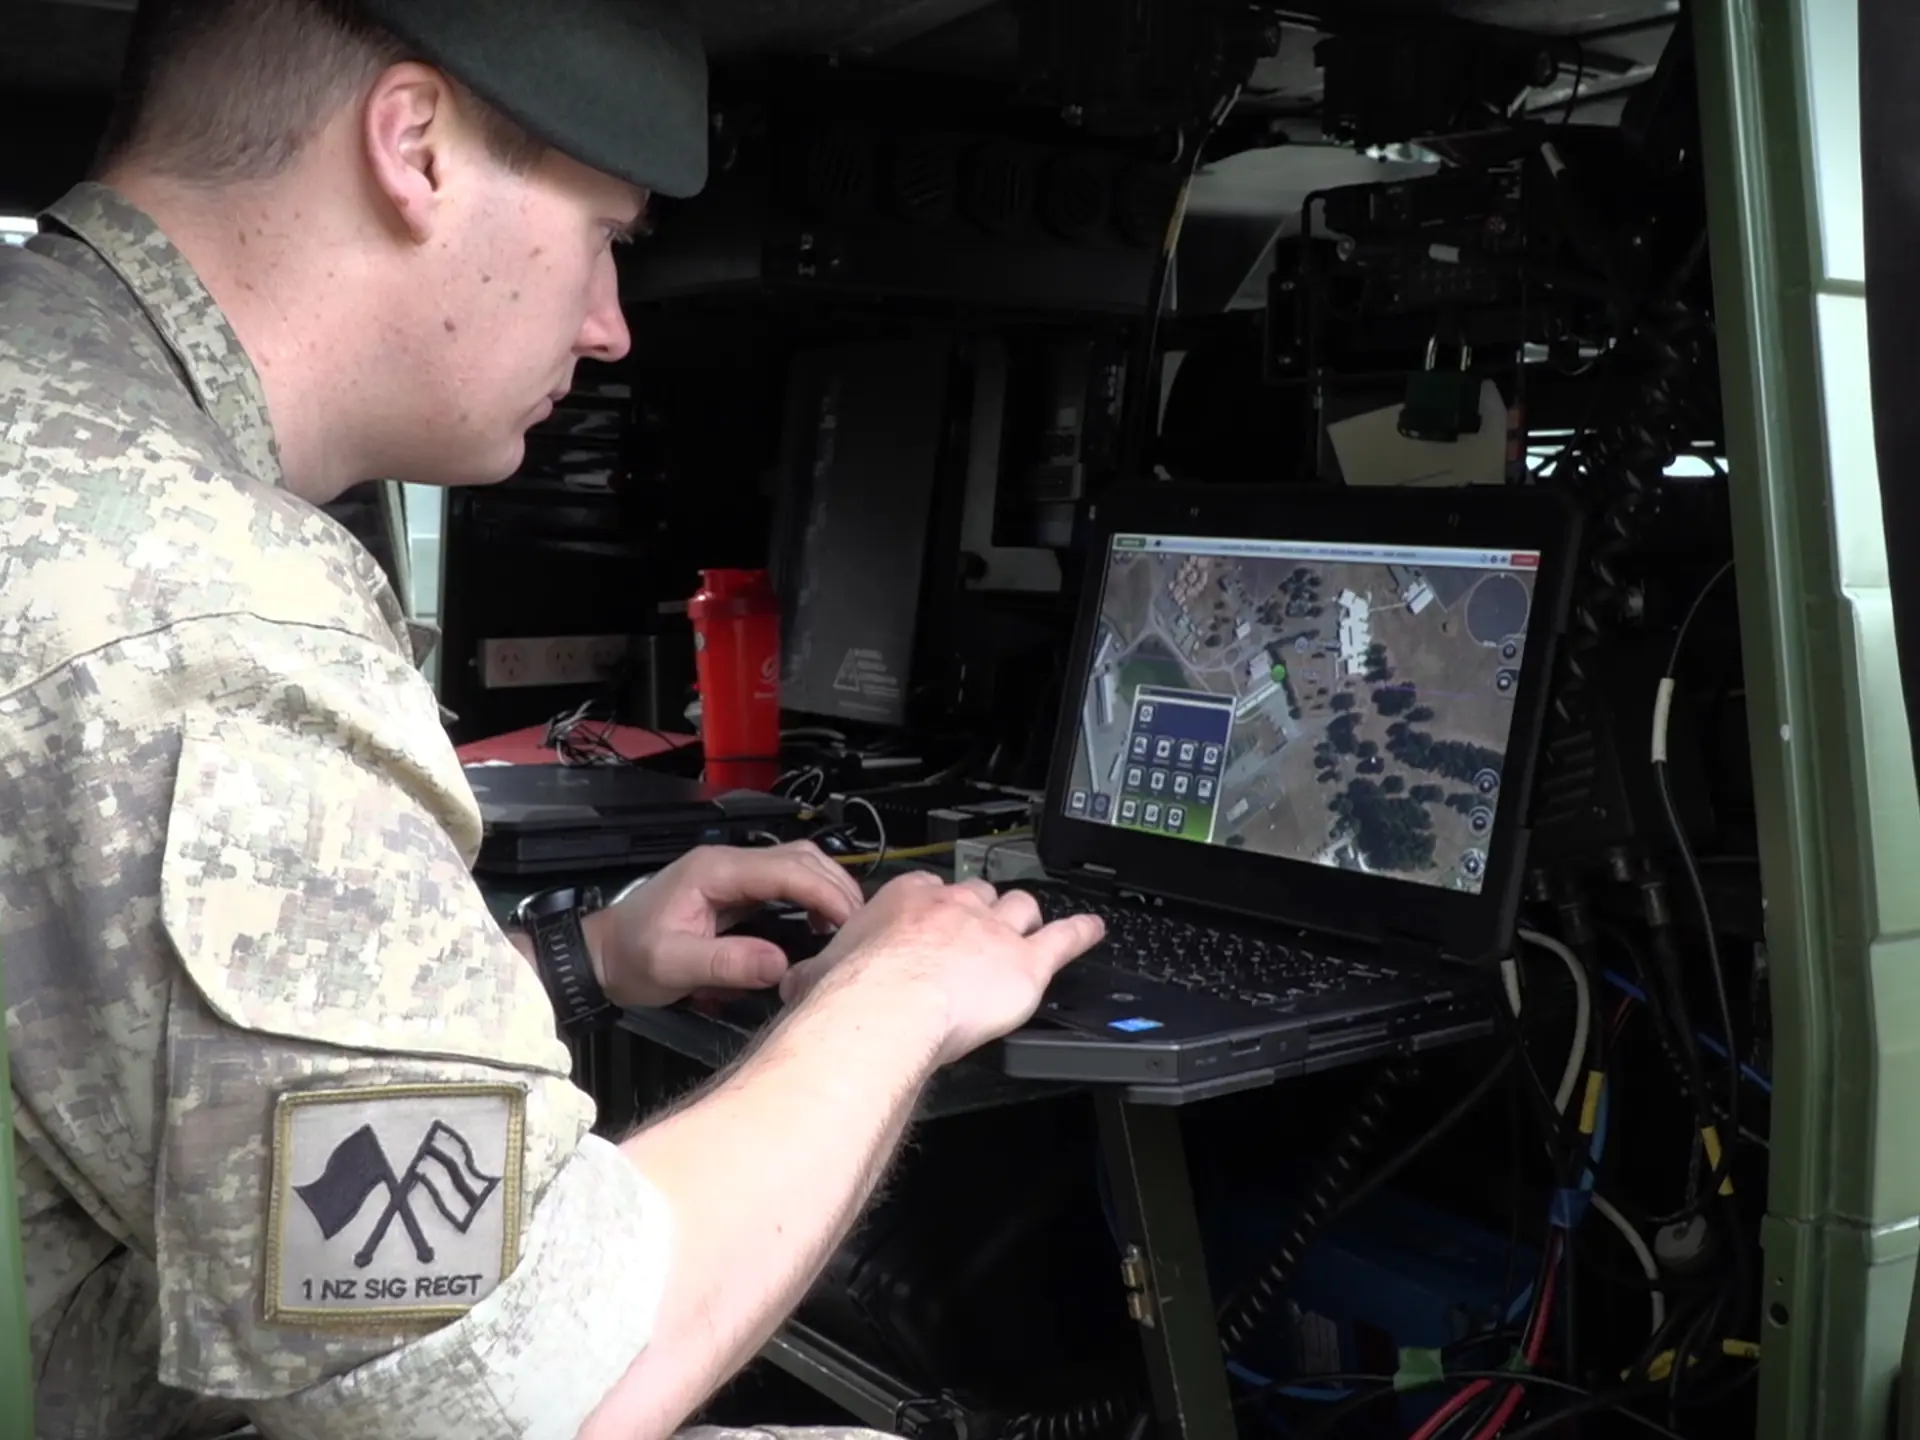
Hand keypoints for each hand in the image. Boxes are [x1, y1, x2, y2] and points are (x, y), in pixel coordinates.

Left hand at [585, 841, 863, 1007]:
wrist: (601, 956)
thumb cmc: (631, 958)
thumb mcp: (673, 966)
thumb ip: (726, 964)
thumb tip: (781, 965)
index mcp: (715, 870)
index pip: (786, 869)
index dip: (825, 893)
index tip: (852, 924)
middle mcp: (728, 861)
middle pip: (800, 857)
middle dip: (836, 888)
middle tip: (861, 928)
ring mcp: (733, 872)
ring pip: (797, 864)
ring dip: (828, 889)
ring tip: (848, 926)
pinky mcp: (736, 888)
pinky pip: (785, 881)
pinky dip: (812, 897)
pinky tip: (822, 924)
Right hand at [778, 872, 1105, 1064]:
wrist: (889, 1008)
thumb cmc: (853, 994)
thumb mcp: (818, 973)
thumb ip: (814, 972)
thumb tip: (792, 982)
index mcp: (906, 899)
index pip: (929, 889)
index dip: (934, 906)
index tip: (932, 918)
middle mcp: (955, 906)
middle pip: (979, 894)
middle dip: (981, 909)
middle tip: (979, 928)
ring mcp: (995, 931)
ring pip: (1020, 908)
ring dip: (1024, 917)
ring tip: (1031, 924)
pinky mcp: (1027, 963)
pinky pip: (1063, 939)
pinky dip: (1081, 932)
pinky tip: (1093, 930)